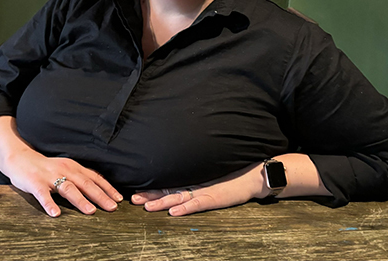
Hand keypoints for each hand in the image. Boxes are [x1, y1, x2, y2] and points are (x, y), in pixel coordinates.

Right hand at [1, 148, 122, 216]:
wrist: (20, 158)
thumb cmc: (46, 167)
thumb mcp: (66, 168)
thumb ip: (79, 177)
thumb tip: (99, 190)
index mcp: (74, 167)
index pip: (94, 178)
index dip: (107, 188)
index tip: (119, 199)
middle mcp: (65, 170)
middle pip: (85, 184)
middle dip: (100, 196)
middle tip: (112, 208)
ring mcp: (50, 176)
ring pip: (68, 188)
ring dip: (80, 200)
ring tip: (91, 211)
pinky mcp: (35, 182)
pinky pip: (43, 194)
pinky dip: (49, 204)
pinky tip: (55, 214)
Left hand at [131, 162, 266, 216]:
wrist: (253, 175)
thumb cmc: (233, 176)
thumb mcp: (211, 179)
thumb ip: (197, 181)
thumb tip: (180, 188)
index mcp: (193, 181)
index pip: (169, 185)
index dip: (153, 189)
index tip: (136, 191)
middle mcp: (195, 185)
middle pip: (169, 191)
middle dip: (151, 195)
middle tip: (133, 199)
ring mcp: (204, 191)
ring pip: (178, 197)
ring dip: (162, 202)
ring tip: (146, 207)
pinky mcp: (214, 198)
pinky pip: (197, 204)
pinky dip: (185, 208)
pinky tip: (173, 211)